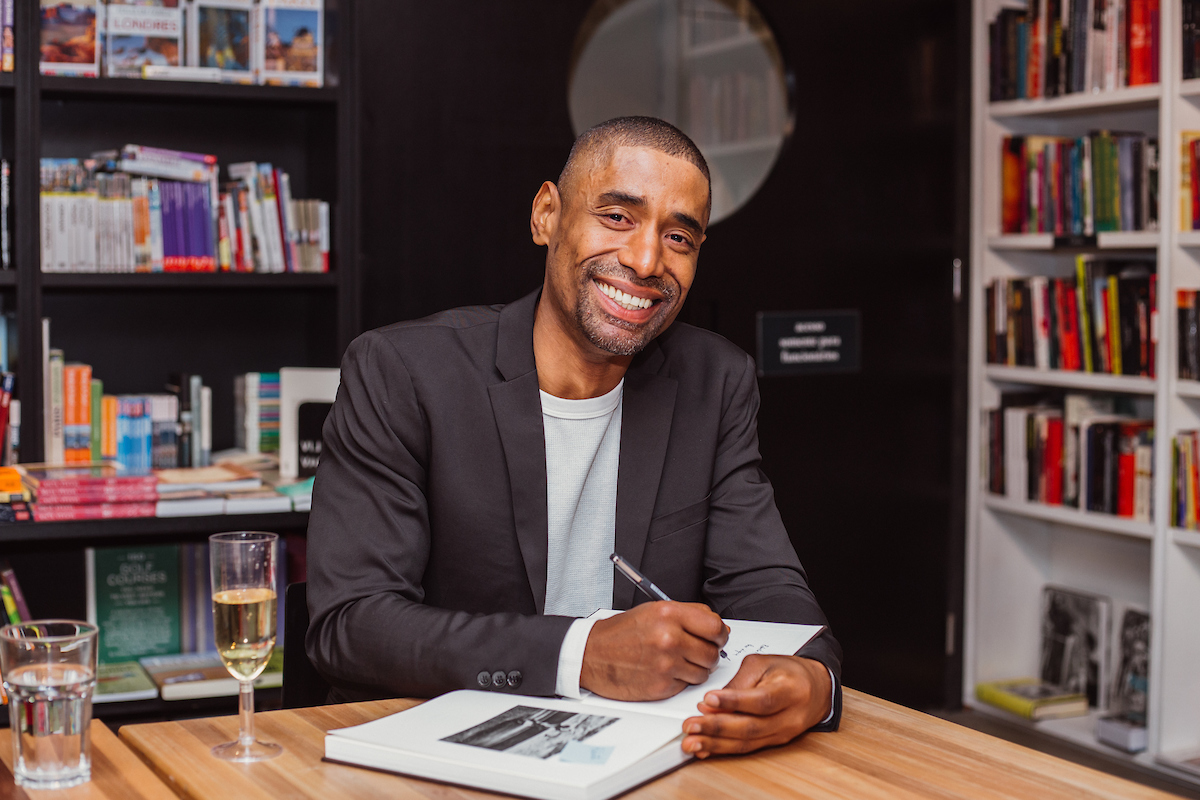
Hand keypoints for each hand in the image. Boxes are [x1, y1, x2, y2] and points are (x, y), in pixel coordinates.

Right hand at [580, 602, 728, 700]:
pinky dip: (680, 681)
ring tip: (676, 661)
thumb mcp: (653, 611)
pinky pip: (687, 686)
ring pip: (704, 672)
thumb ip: (689, 615)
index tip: (717, 637)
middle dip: (708, 653)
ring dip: (695, 669)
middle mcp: (669, 638)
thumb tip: (719, 627)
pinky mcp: (661, 686)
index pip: (715, 626)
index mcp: (668, 614)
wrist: (590, 655)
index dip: (720, 634)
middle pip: (713, 652)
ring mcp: (666, 664)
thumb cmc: (620, 633)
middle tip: (695, 651)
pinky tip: (664, 671)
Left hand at [681, 655, 832, 757]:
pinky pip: (748, 748)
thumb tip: (710, 703)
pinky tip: (705, 748)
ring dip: (716, 744)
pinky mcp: (775, 742)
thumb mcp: (763, 664)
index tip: (708, 699)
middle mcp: (789, 716)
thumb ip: (737, 682)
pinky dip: (723, 749)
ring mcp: (783, 733)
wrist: (816, 688)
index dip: (734, 702)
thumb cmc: (789, 672)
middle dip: (717, 728)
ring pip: (747, 742)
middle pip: (751, 726)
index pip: (761, 700)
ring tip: (691, 742)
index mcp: (789, 690)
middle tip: (691, 725)